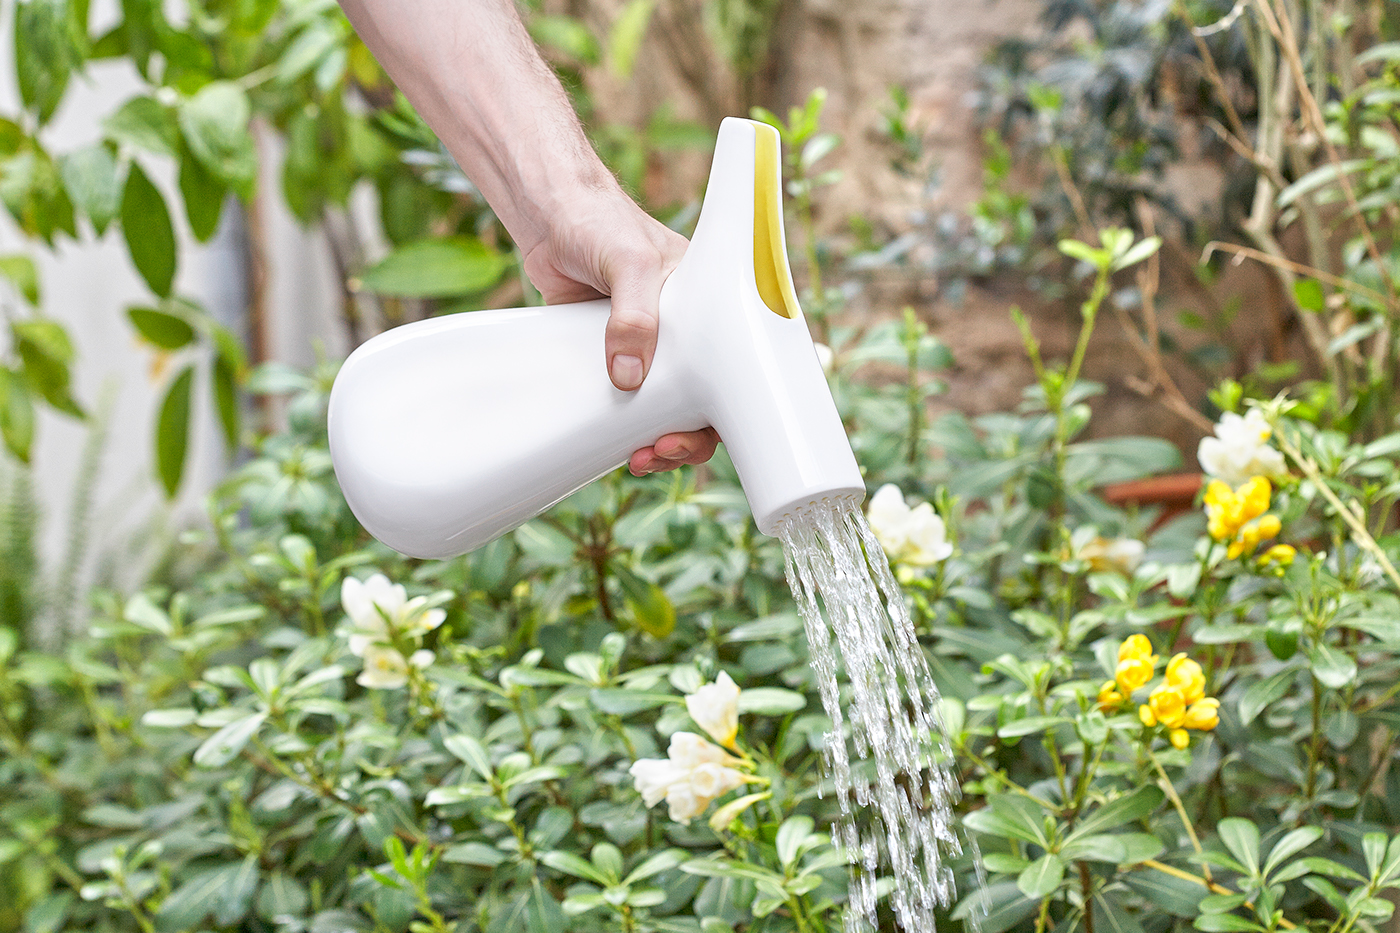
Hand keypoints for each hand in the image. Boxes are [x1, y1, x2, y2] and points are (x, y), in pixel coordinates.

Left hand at [521, 187, 720, 474]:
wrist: (548, 213)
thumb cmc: (600, 221)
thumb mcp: (629, 263)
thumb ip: (632, 316)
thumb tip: (627, 378)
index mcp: (709, 308)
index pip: (736, 367)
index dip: (729, 408)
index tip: (705, 431)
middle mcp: (685, 332)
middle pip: (703, 401)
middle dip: (688, 438)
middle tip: (661, 451)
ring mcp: (647, 347)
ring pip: (664, 409)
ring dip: (656, 441)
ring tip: (638, 461)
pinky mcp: (610, 355)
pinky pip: (626, 402)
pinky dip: (623, 429)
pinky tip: (615, 446)